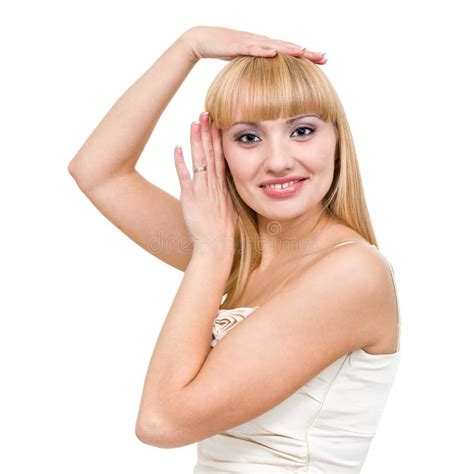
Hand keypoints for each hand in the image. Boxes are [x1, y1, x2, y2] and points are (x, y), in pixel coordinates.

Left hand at [174, 112, 236, 256]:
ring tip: (195, 122)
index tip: (217, 124)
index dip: (219, 139)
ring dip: (197, 140)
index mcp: (223, 186)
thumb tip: (221, 185)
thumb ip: (223, 194)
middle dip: (209, 132)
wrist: (216, 245)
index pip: (222, 157)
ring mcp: (202, 189)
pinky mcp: (190, 197)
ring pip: (200, 159)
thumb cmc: (222, 231)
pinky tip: (178, 147)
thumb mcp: (229, 208)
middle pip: (211, 153)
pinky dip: (180, 162)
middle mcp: (213, 184)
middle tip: (207, 114)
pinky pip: (184, 176)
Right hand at [180, 25, 326, 64]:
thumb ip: (257, 70)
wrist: (202, 38)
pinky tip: (274, 53)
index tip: (322, 61)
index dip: (306, 56)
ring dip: (290, 49)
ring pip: (274, 45)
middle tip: (324, 57)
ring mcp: (250, 41)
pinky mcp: (237, 44)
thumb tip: (266, 84)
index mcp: (264, 48)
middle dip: (306, 52)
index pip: (289, 52)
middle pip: (288, 47)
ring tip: (305, 53)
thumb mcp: (244, 64)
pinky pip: (252, 47)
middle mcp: (261, 43)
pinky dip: (263, 50)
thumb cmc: (223, 50)